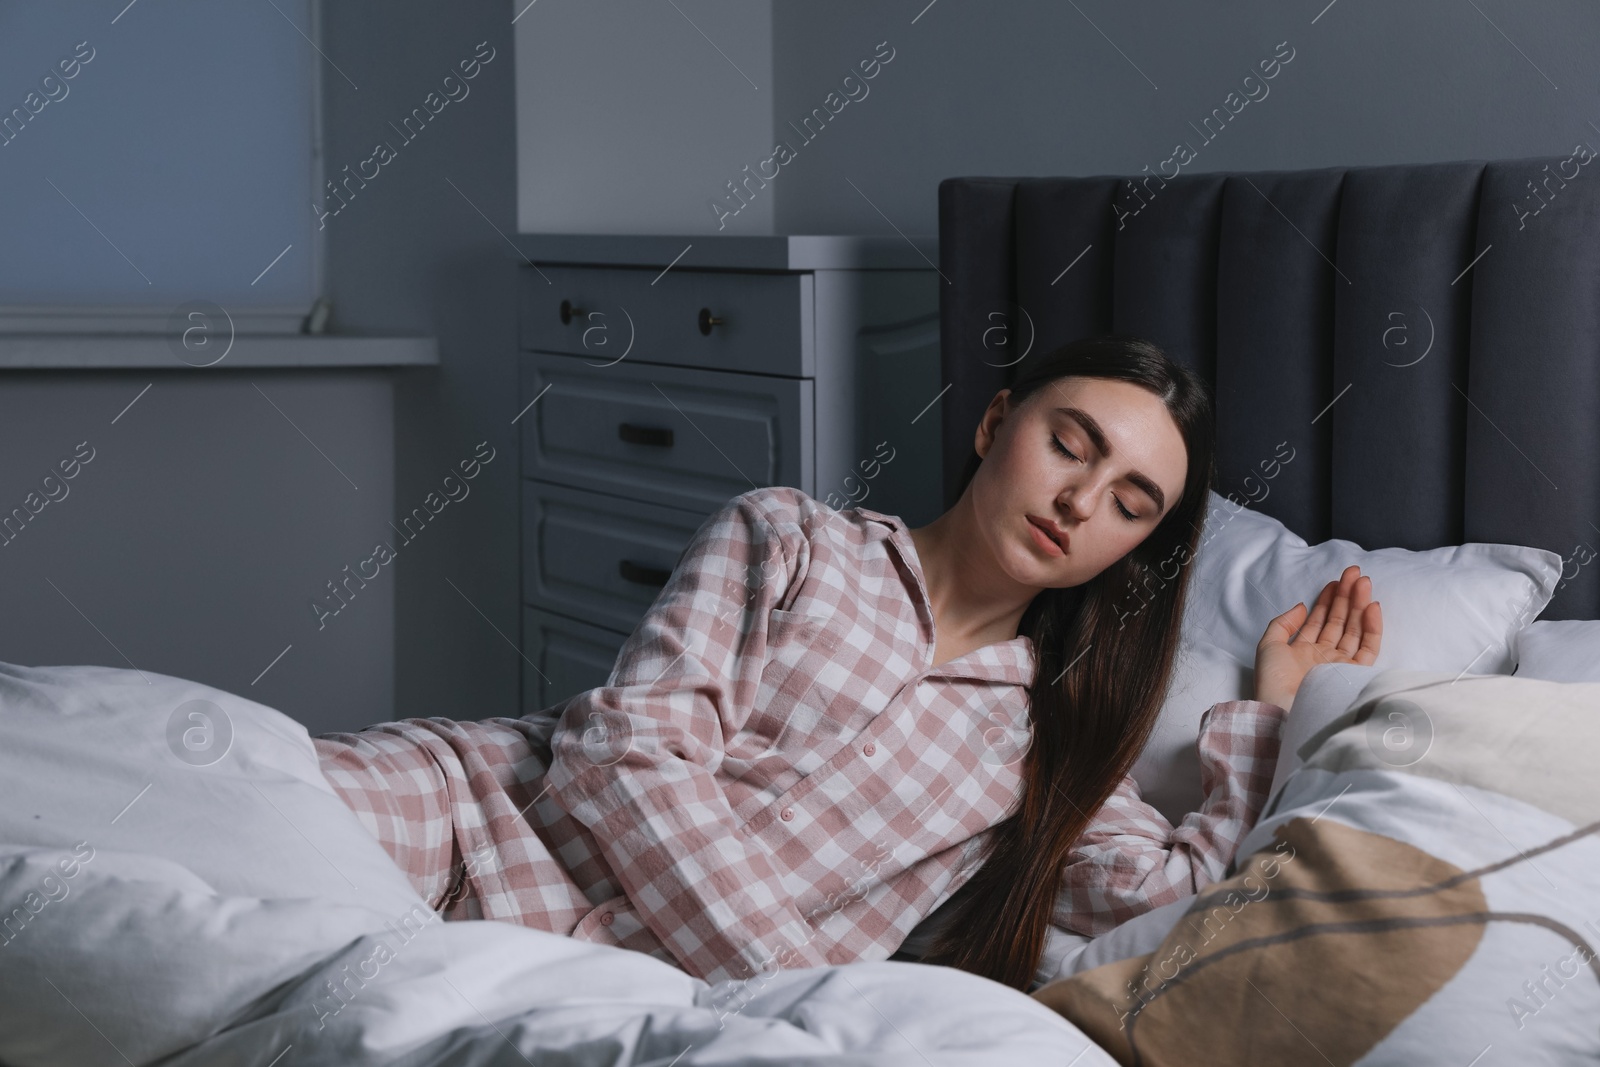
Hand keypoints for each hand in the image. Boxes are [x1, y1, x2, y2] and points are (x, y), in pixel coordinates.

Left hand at [1253, 564, 1381, 709]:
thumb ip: (1283, 623)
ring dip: (1360, 605)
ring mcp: (1341, 665)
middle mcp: (1324, 657)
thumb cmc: (1273, 680)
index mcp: (1304, 651)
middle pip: (1340, 621)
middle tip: (1355, 573)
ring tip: (1364, 582)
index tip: (1336, 580)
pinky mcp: (1355, 675)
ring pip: (1355, 630)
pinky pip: (1368, 648)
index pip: (1320, 620)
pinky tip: (1372, 606)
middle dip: (1347, 596)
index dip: (1328, 600)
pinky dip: (1372, 627)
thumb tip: (1302, 605)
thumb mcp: (1268, 645)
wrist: (1284, 709)